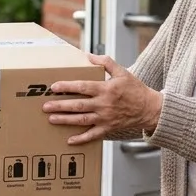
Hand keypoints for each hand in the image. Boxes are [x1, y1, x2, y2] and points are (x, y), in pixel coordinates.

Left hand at [42, 54, 162, 144]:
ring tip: (51, 119)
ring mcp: (105, 118)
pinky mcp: (108, 128)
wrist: (150, 109)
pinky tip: (69, 140)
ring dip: (65, 120)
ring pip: (82, 120)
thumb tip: (88, 56)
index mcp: (106, 89)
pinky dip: (81, 139)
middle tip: (46, 106)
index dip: (67, 87)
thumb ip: (105, 62)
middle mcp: (104, 104)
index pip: (83, 87)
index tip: (54, 87)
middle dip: (60, 106)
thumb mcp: (122, 72)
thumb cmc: (135, 89)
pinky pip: (93, 135)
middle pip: (78, 105)